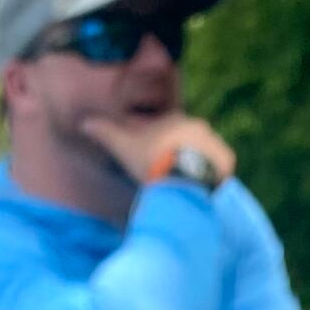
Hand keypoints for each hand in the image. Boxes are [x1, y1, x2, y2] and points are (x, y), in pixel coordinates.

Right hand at [79, 112, 234, 188]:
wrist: (179, 176)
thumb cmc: (150, 159)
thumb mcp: (123, 145)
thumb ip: (105, 133)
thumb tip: (83, 122)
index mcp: (176, 119)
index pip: (169, 129)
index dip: (161, 145)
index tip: (156, 160)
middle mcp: (198, 126)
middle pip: (189, 141)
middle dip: (181, 155)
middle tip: (170, 175)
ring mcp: (214, 142)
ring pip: (205, 154)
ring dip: (197, 166)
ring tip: (185, 185)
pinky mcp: (226, 161)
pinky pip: (220, 169)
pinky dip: (213, 178)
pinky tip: (202, 190)